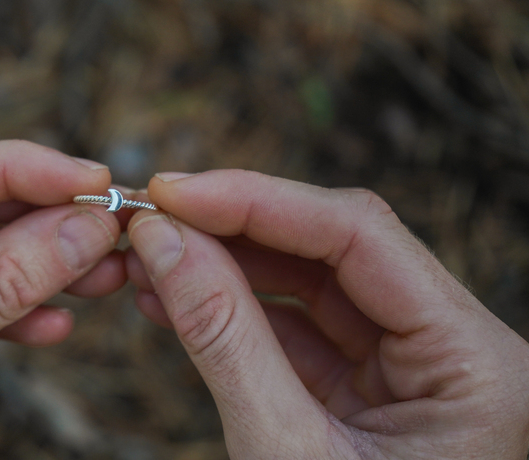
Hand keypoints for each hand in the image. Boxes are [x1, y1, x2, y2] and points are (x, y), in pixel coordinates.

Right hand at [126, 170, 528, 458]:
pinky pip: (295, 329)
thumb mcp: (283, 453)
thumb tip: (162, 240)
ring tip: (150, 256)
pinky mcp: (365, 389)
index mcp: (477, 365)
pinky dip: (233, 311)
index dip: (259, 201)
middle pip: (335, 250)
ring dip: (225, 265)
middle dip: (235, 228)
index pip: (361, 236)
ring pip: (309, 285)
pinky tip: (173, 295)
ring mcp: (409, 369)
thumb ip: (223, 337)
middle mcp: (454, 351)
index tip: (173, 192)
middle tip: (151, 215)